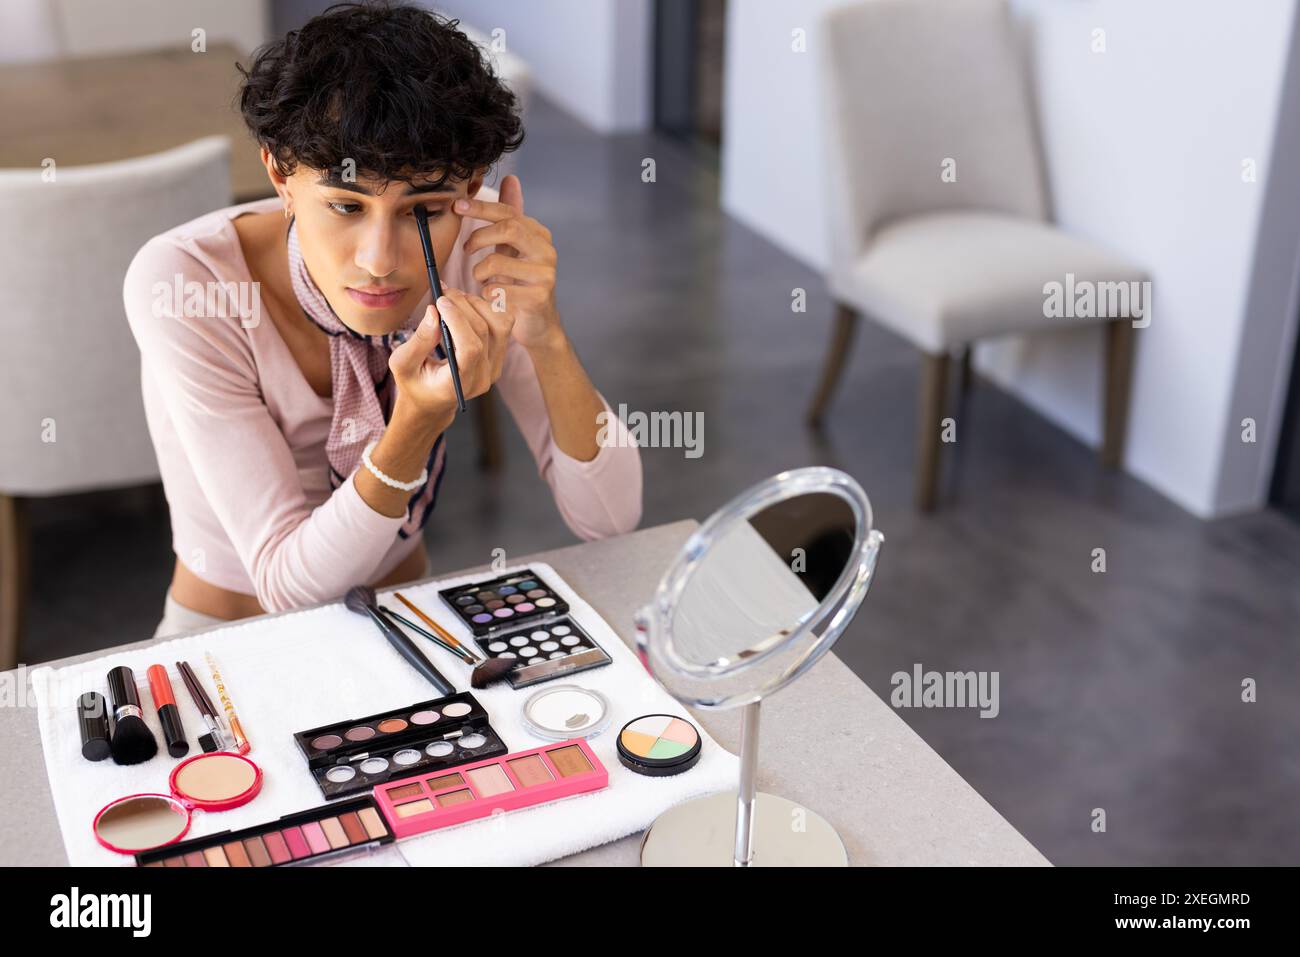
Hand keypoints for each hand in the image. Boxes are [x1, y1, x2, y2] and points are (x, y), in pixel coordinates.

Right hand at [387, 288, 513, 418]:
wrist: (433, 400)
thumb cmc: (415, 381)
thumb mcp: (402, 364)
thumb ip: (418, 340)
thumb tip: (434, 311)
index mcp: (458, 385)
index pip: (470, 350)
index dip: (458, 321)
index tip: (440, 301)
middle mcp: (483, 378)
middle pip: (483, 333)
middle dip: (463, 306)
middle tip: (444, 291)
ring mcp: (495, 368)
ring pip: (499, 326)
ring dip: (477, 305)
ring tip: (455, 298)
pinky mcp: (499, 357)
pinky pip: (503, 326)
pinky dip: (488, 310)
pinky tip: (468, 307)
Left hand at [457, 175, 562, 351]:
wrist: (538, 324)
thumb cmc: (520, 283)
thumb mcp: (514, 248)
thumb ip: (511, 216)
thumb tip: (511, 178)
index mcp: (539, 234)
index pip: (508, 211)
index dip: (481, 207)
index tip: (457, 206)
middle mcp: (546, 250)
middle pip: (509, 228)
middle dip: (479, 236)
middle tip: (466, 248)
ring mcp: (546, 274)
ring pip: (497, 262)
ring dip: (479, 272)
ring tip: (481, 280)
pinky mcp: (539, 297)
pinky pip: (499, 289)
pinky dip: (487, 293)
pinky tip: (490, 297)